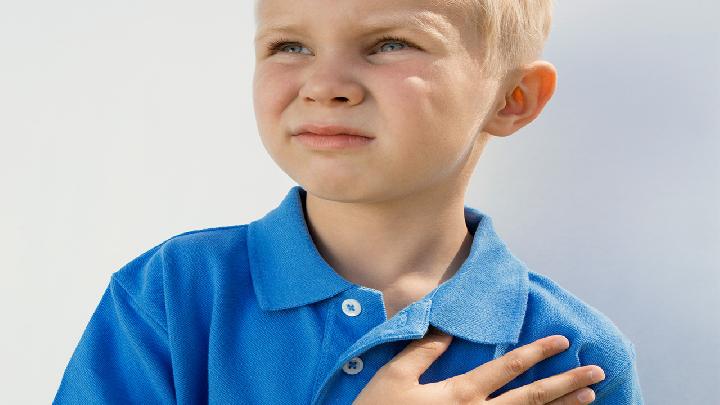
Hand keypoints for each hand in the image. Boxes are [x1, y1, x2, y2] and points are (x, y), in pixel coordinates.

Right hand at [353, 329, 604, 404]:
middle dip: (565, 384)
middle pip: (531, 398)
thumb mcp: (394, 377)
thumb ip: (422, 351)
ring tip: (590, 397)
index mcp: (460, 394)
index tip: (562, 341)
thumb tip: (449, 330)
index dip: (536, 353)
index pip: (506, 369)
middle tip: (597, 373)